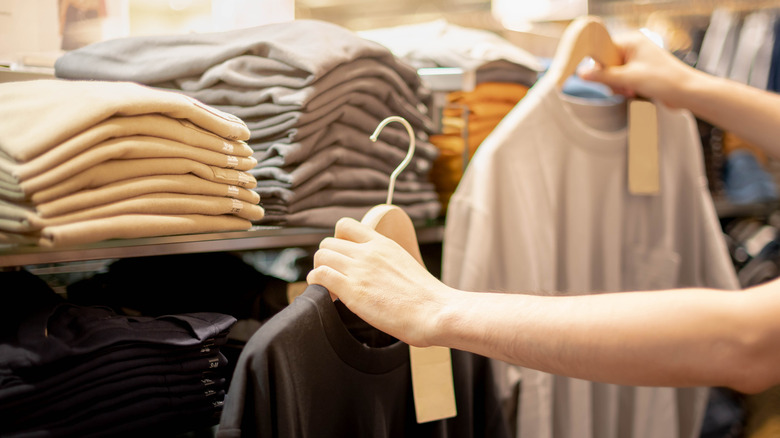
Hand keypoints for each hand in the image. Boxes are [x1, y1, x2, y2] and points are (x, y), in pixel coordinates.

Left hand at [307, 217, 451, 346]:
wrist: (437, 311)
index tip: (342, 258)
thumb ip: (386, 263)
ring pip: (320, 256)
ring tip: (329, 287)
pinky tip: (327, 295)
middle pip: (328, 242)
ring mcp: (359, 270)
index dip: (337, 241)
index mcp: (383, 244)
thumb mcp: (406, 265)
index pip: (345, 226)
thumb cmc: (428, 298)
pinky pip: (320, 276)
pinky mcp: (352, 290)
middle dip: (326, 260)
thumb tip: (380, 275)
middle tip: (334, 276)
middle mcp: (368, 252)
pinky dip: (317, 284)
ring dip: (320, 271)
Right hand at [578, 31, 698, 107]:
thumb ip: (603, 76)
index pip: (602, 50)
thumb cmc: (664, 80)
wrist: (687, 93)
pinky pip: (622, 80)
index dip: (599, 65)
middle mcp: (634, 48)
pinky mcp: (640, 72)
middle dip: (611, 79)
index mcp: (631, 41)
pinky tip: (633, 93)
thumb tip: (581, 73)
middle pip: (606, 64)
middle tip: (621, 87)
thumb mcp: (628, 78)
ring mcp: (637, 60)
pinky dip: (624, 88)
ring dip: (618, 86)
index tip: (598, 77)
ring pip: (613, 74)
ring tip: (630, 91)